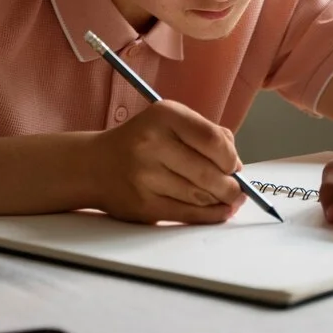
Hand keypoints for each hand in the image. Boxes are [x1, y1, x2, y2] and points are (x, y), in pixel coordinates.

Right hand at [90, 100, 244, 224]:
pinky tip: (220, 211)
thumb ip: (206, 133)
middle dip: (231, 186)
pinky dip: (210, 216)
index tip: (233, 165)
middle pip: (209, 173)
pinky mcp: (143, 205)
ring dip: (222, 201)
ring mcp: (146, 176)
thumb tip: (237, 164)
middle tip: (236, 188)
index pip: (213, 140)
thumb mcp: (170, 121)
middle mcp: (152, 144)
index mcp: (164, 116)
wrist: (95, 165)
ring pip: (200, 197)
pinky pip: (187, 215)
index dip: (231, 158)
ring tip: (228, 198)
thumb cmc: (141, 141)